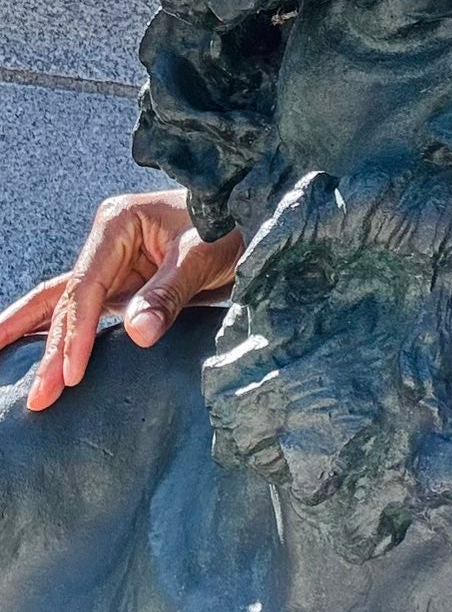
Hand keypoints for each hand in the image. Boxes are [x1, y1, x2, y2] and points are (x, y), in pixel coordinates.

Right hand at [0, 191, 242, 411]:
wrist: (256, 216)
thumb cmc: (230, 224)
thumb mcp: (202, 255)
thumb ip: (168, 294)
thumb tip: (137, 334)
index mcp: (116, 225)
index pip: (85, 289)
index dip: (77, 334)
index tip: (70, 374)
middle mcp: (107, 243)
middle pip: (69, 301)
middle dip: (51, 349)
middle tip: (37, 395)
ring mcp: (114, 264)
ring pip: (68, 306)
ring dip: (42, 340)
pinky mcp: (127, 284)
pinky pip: (89, 312)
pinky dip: (66, 334)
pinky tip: (43, 356)